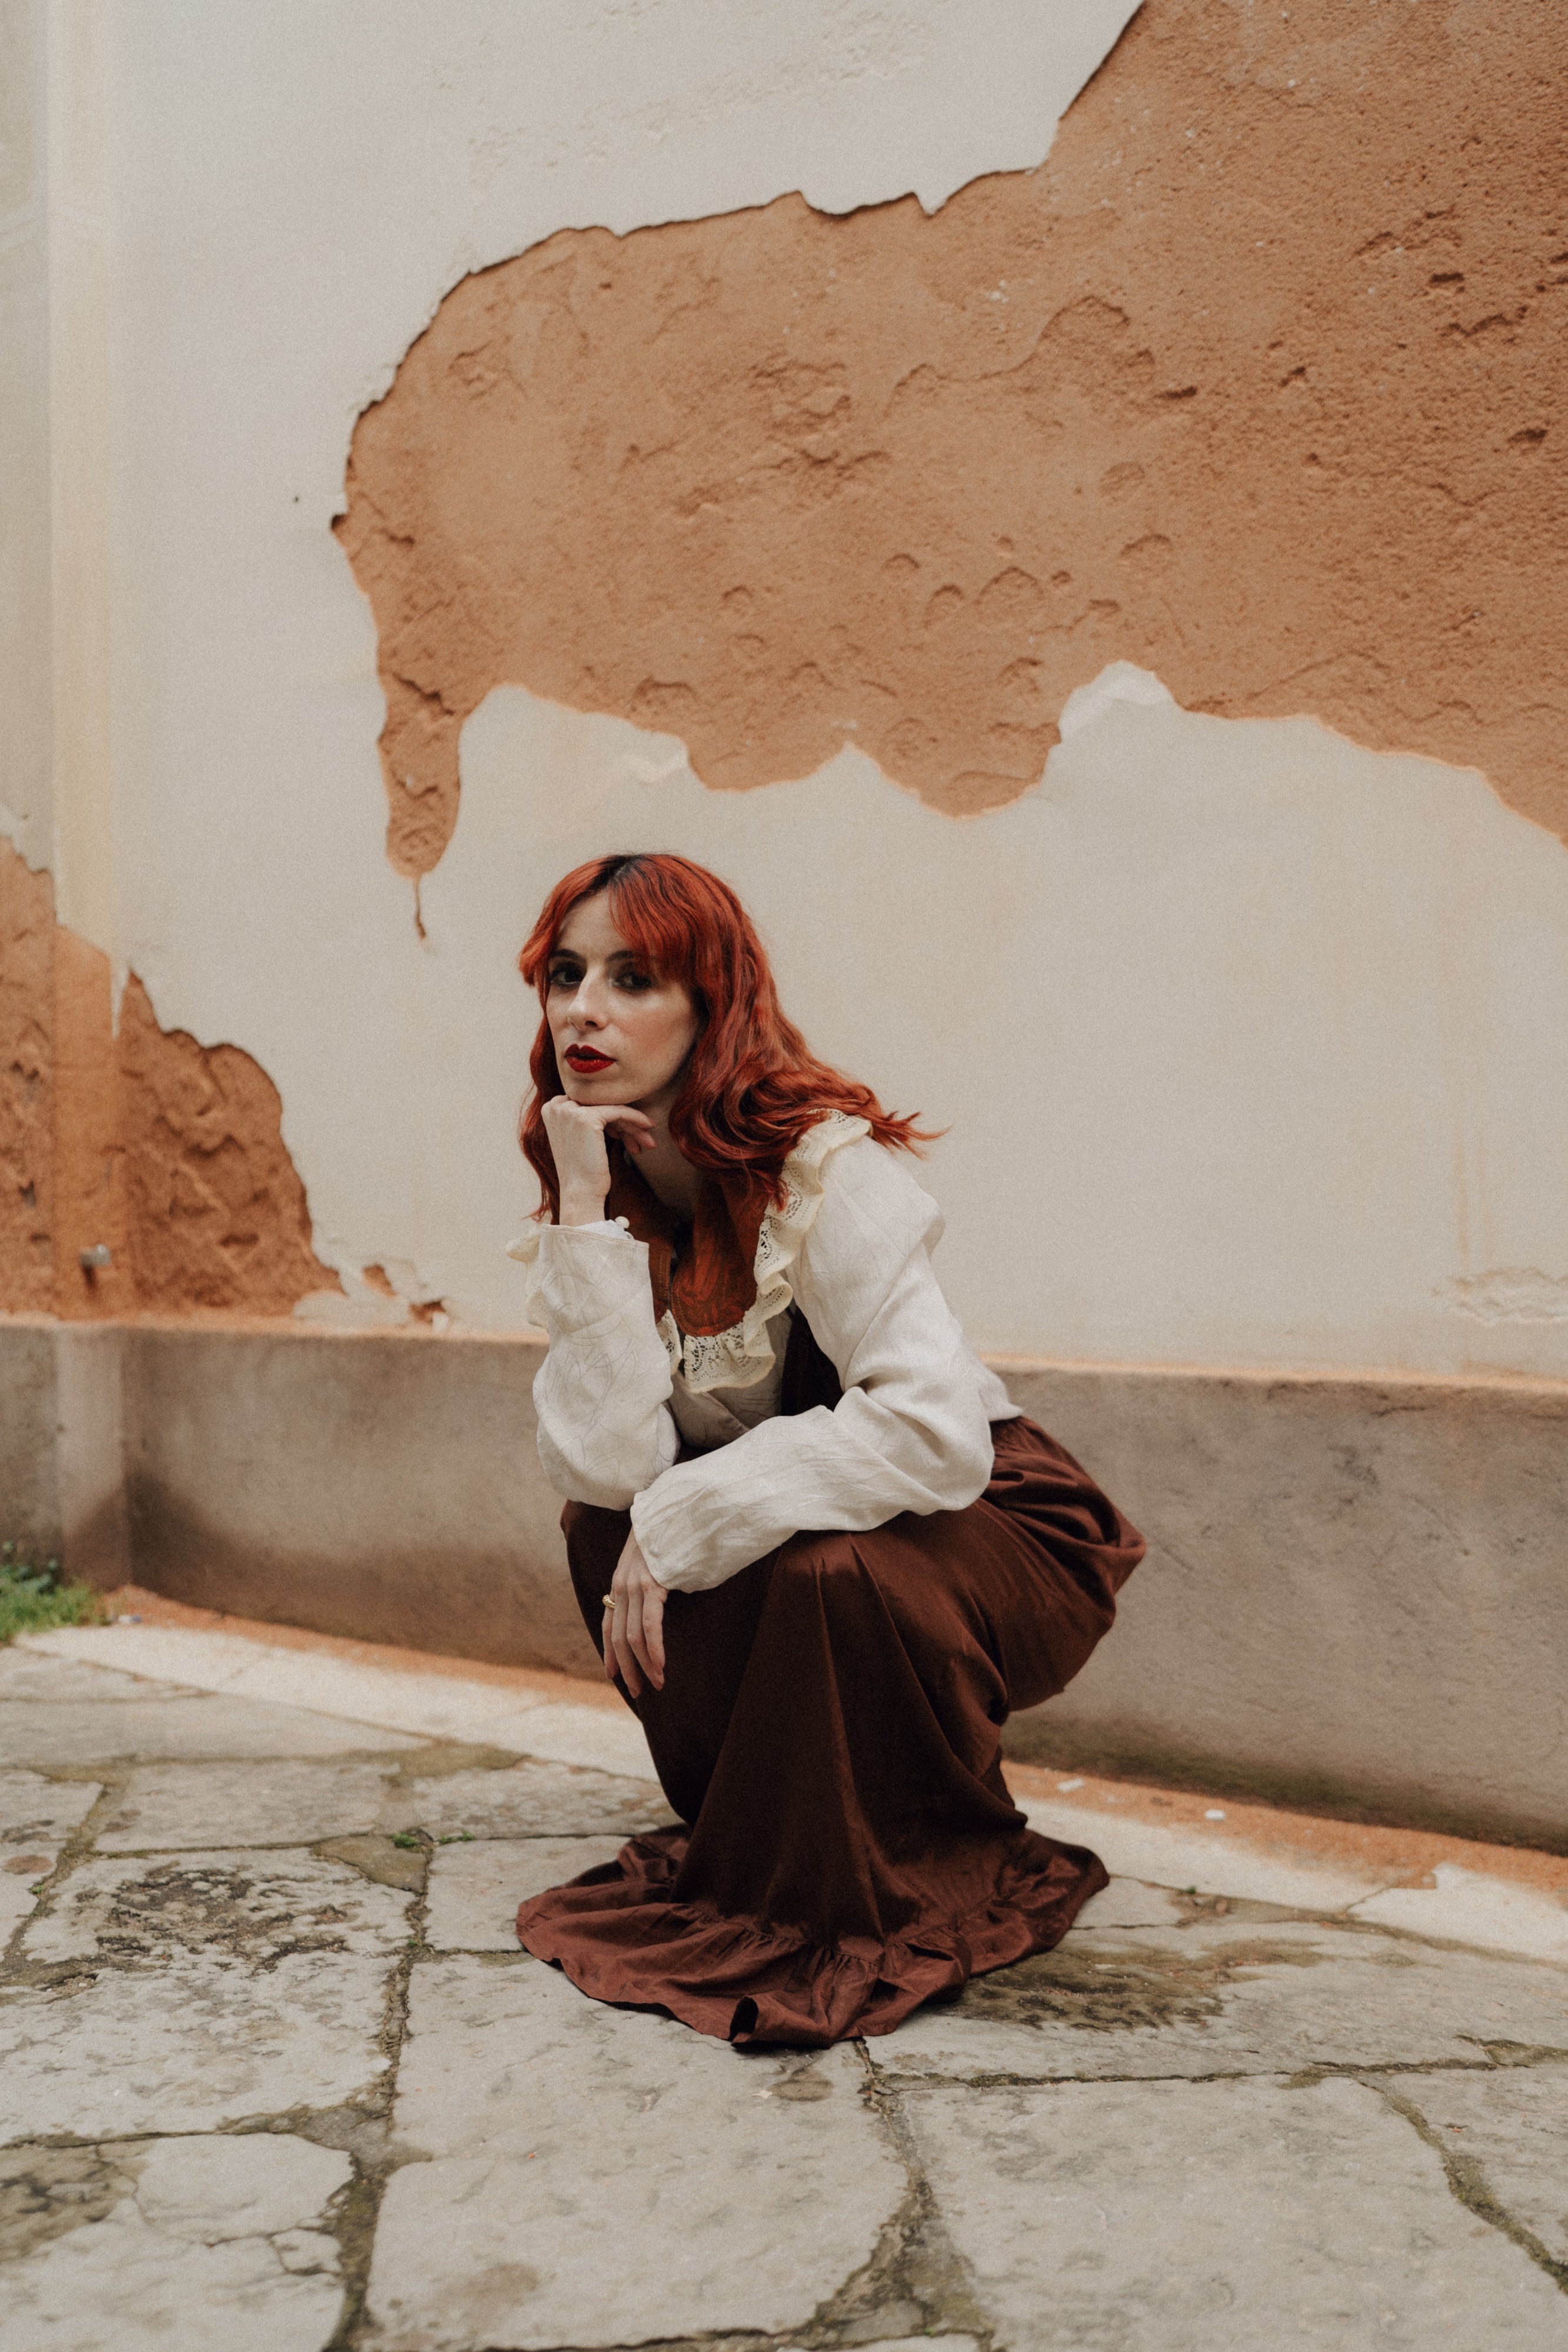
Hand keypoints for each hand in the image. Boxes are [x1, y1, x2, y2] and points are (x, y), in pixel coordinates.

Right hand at [541, 1095, 654, 1224]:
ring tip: (649, 1141)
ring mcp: (569, 1110)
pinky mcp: (586, 1117)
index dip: (610, 1118)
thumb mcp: (579, 1138)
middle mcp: (555, 1106)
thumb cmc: (583, 1172)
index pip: (589, 1105)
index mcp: (551, 1109)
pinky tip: (648, 1128)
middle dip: (624, 1123)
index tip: (625, 1133)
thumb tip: (613, 1106)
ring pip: (611, 1109)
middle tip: (644, 1138)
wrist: (580, 1194)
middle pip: (601, 1106)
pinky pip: (618, 1111)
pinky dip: (636, 1118)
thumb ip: (586, 1118)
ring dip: (633, 1125)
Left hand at [602, 1528, 666, 1695]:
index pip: (608, 1626)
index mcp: (618, 1583)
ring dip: (646, 1665)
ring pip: (633, 1637)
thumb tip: (658, 1604)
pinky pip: (649, 1625)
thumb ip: (647, 1585)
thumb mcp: (649, 1563)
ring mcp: (635, 1586)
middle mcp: (621, 1587)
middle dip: (628, 1669)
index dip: (610, 1654)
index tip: (614, 1676)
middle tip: (639, 1691)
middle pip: (618, 1638)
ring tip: (657, 1684)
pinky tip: (661, 1665)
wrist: (669, 1508)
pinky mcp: (651, 1584)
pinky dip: (654, 1648)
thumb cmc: (665, 1537)